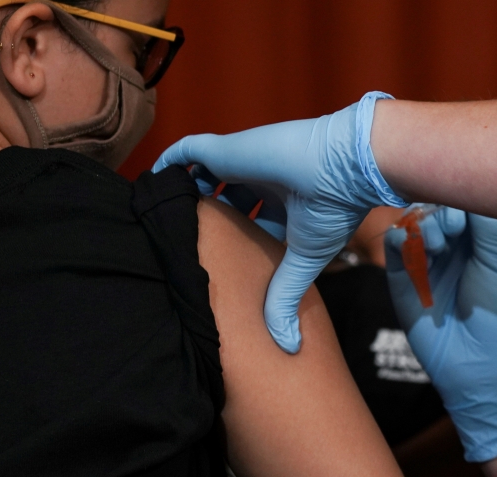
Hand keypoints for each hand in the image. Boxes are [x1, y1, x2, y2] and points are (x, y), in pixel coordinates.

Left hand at [154, 92, 406, 352]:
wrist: (341, 168)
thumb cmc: (330, 210)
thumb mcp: (303, 261)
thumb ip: (285, 298)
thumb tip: (288, 346)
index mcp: (286, 203)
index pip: (253, 222)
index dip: (235, 239)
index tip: (215, 262)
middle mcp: (263, 181)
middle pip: (226, 200)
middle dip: (208, 219)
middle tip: (183, 243)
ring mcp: (244, 163)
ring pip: (205, 175)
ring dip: (187, 192)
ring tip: (162, 214)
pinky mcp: (228, 149)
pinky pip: (188, 151)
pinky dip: (172, 163)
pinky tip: (155, 180)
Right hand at [386, 211, 496, 462]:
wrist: (482, 367)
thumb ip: (486, 224)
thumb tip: (472, 186)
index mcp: (481, 244)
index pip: (464, 205)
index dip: (461, 202)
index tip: (464, 215)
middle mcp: (453, 250)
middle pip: (436, 209)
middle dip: (442, 214)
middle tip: (452, 231)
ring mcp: (426, 263)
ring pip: (413, 222)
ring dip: (423, 226)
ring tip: (438, 247)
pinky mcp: (402, 278)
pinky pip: (393, 245)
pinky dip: (399, 237)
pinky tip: (412, 247)